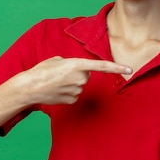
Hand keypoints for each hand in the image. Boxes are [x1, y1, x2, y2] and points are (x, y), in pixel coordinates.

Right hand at [13, 56, 131, 104]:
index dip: (117, 68)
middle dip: (77, 74)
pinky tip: (56, 91)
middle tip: (61, 74)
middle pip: (86, 75)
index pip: (102, 66)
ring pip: (80, 85)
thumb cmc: (42, 71)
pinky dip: (67, 92)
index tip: (130, 70)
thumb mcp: (57, 60)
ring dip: (70, 83)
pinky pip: (75, 94)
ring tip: (56, 82)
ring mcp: (77, 91)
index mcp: (77, 64)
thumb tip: (78, 70)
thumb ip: (72, 63)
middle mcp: (80, 78)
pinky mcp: (73, 100)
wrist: (29, 87)